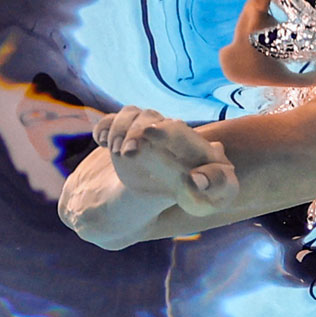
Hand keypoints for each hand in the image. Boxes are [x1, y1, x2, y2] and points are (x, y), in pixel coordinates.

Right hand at [93, 106, 238, 216]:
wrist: (155, 201)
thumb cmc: (192, 199)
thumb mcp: (208, 199)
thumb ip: (214, 185)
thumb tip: (197, 178)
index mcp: (194, 146)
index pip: (179, 128)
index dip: (165, 128)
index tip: (150, 133)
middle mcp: (170, 133)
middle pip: (151, 117)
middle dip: (137, 129)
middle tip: (127, 152)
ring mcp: (146, 133)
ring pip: (132, 114)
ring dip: (120, 128)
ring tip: (115, 151)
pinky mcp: (124, 137)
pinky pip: (111, 121)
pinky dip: (104, 126)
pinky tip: (101, 142)